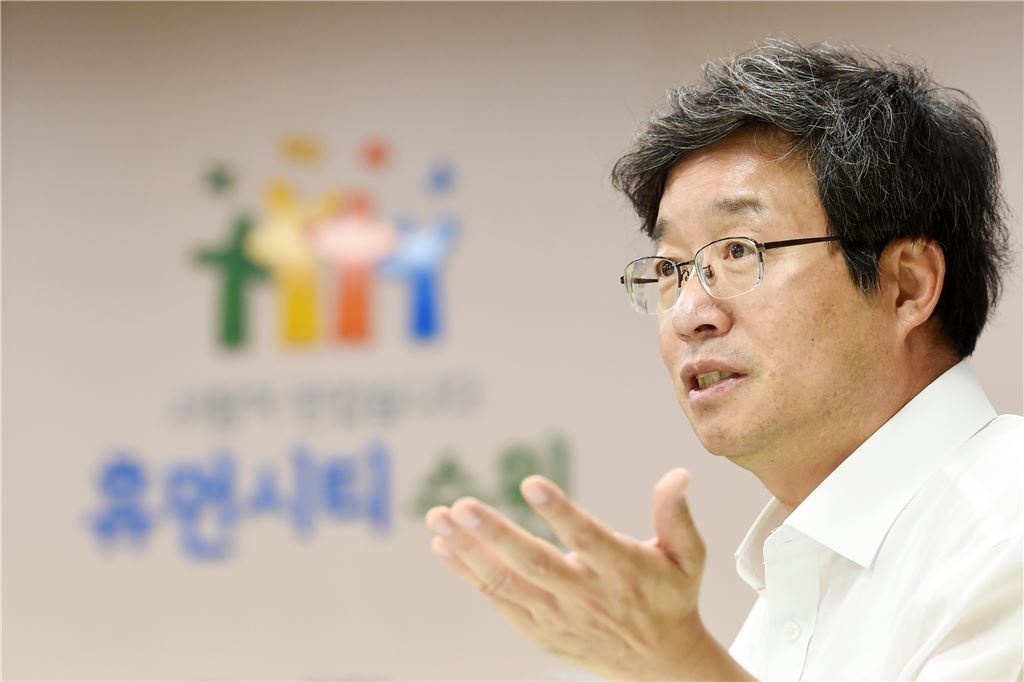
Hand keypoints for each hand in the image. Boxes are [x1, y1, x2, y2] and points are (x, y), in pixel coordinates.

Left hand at [424, 468, 752, 680]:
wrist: (659, 663)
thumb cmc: (671, 595)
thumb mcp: (688, 556)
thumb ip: (676, 515)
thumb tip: (679, 473)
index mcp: (622, 571)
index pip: (588, 539)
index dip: (560, 513)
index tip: (531, 483)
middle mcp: (586, 595)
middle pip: (535, 564)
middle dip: (494, 534)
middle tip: (461, 505)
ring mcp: (558, 616)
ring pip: (506, 582)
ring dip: (467, 551)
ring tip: (437, 518)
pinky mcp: (539, 629)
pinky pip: (497, 598)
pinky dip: (468, 573)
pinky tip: (443, 546)